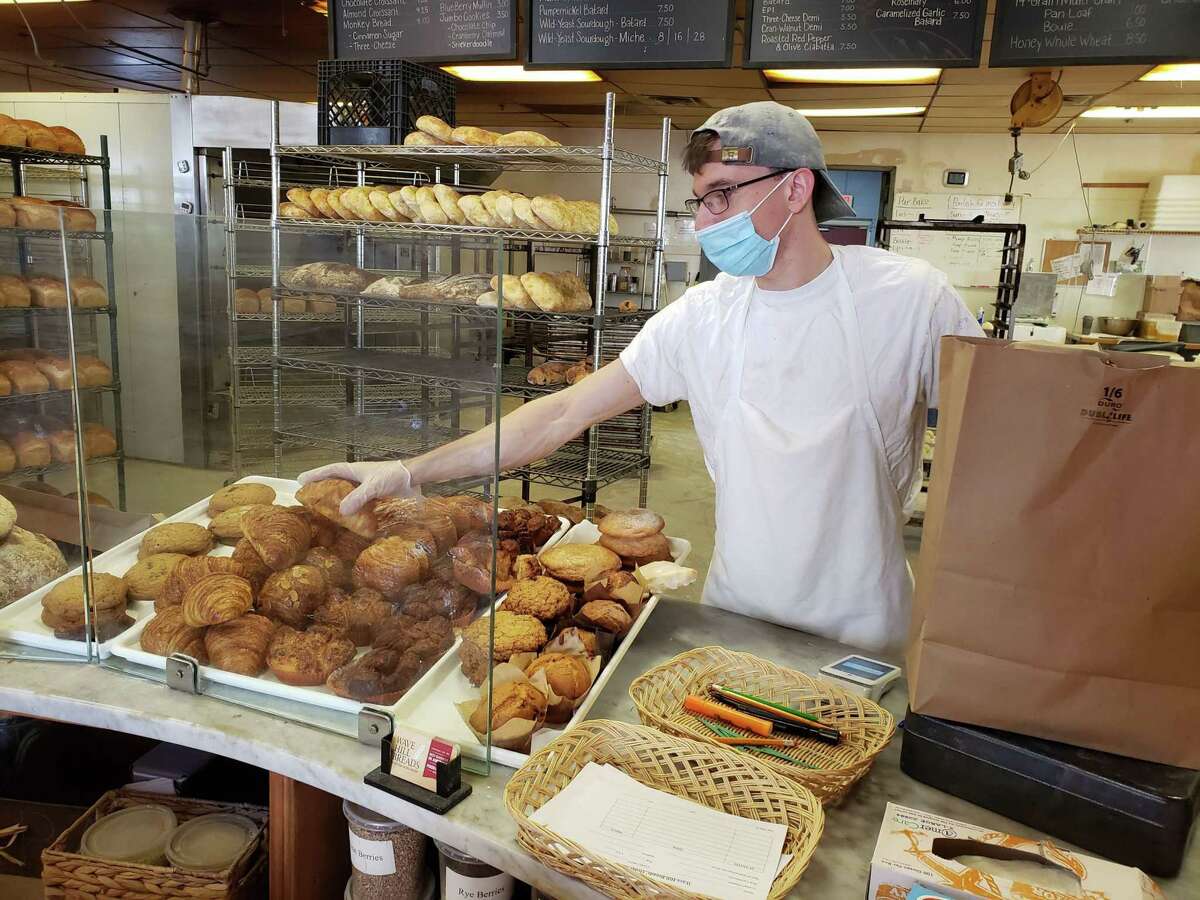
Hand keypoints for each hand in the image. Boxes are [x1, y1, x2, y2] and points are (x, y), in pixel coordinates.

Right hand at [297, 460, 418, 514]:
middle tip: (309, 497)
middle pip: (336, 481)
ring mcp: (367, 486)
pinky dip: (353, 508)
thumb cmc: (393, 476)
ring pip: (347, 492)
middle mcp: (358, 477)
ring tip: (324, 510)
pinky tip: (349, 517)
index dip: (315, 475)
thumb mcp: (373, 486)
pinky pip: (360, 501)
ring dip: (337, 499)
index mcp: (353, 470)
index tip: (301, 480)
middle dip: (323, 488)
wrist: (414, 477)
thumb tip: (341, 511)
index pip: (329, 470)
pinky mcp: (376, 495)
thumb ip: (357, 497)